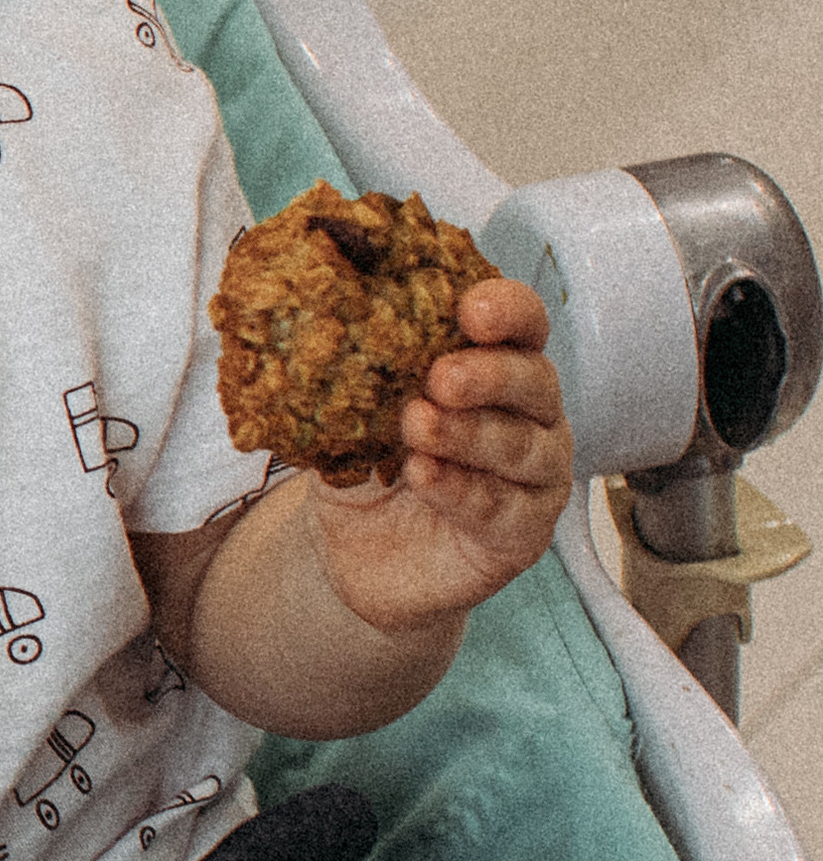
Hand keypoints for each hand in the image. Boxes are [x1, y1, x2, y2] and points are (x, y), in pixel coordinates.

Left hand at [301, 278, 573, 633]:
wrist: (351, 550)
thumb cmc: (368, 463)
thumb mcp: (355, 408)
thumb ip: (359, 368)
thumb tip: (324, 319)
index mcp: (498, 365)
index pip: (524, 323)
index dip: (508, 310)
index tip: (470, 310)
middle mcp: (530, 414)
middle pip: (535, 380)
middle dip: (488, 374)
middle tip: (439, 377)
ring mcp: (536, 474)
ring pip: (523, 446)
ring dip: (469, 433)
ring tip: (418, 426)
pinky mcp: (523, 531)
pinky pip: (503, 507)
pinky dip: (462, 490)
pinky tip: (424, 476)